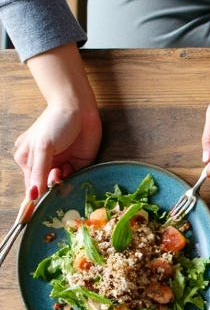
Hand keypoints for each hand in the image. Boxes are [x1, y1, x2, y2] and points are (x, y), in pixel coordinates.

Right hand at [15, 43, 101, 198]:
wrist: (78, 108)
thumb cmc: (55, 123)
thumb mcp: (43, 147)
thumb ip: (39, 171)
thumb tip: (32, 194)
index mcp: (29, 161)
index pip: (31, 186)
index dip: (37, 195)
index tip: (42, 202)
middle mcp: (46, 165)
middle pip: (48, 187)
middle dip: (52, 186)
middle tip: (56, 175)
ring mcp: (63, 164)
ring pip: (63, 185)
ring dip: (64, 182)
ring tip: (63, 170)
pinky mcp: (80, 164)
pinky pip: (78, 178)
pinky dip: (76, 178)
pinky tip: (73, 169)